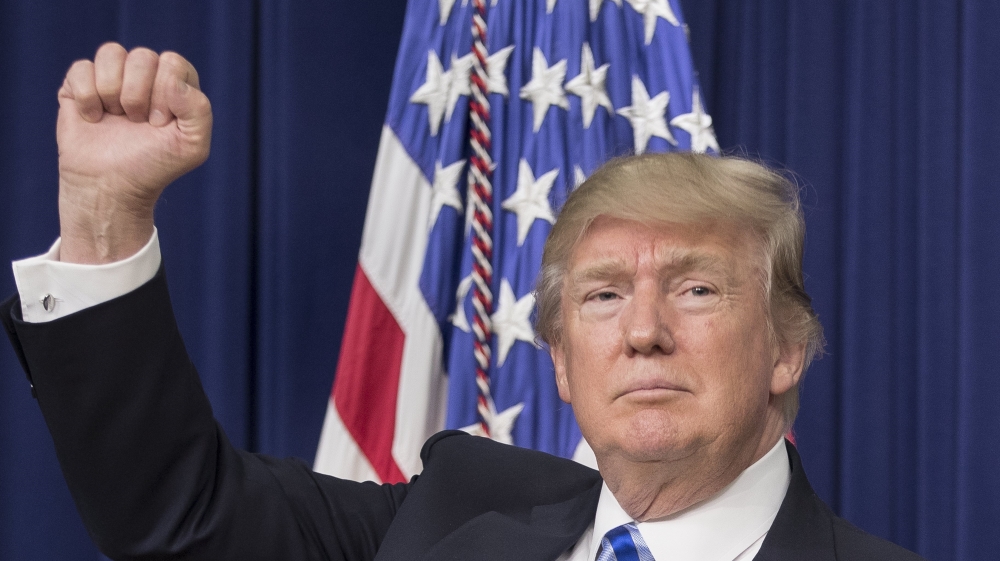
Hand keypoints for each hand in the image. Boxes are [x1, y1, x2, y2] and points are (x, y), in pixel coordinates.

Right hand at [56, 42, 211, 263]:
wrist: (112, 186)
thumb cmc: (155, 166)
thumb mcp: (193, 146)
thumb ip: (199, 110)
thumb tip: (173, 81)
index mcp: (176, 84)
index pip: (172, 63)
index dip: (165, 93)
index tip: (159, 124)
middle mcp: (146, 76)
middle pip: (142, 57)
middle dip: (138, 95)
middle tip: (137, 123)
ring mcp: (112, 78)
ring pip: (111, 52)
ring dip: (112, 92)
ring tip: (116, 118)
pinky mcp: (80, 84)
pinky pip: (82, 68)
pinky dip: (87, 97)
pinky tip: (93, 118)